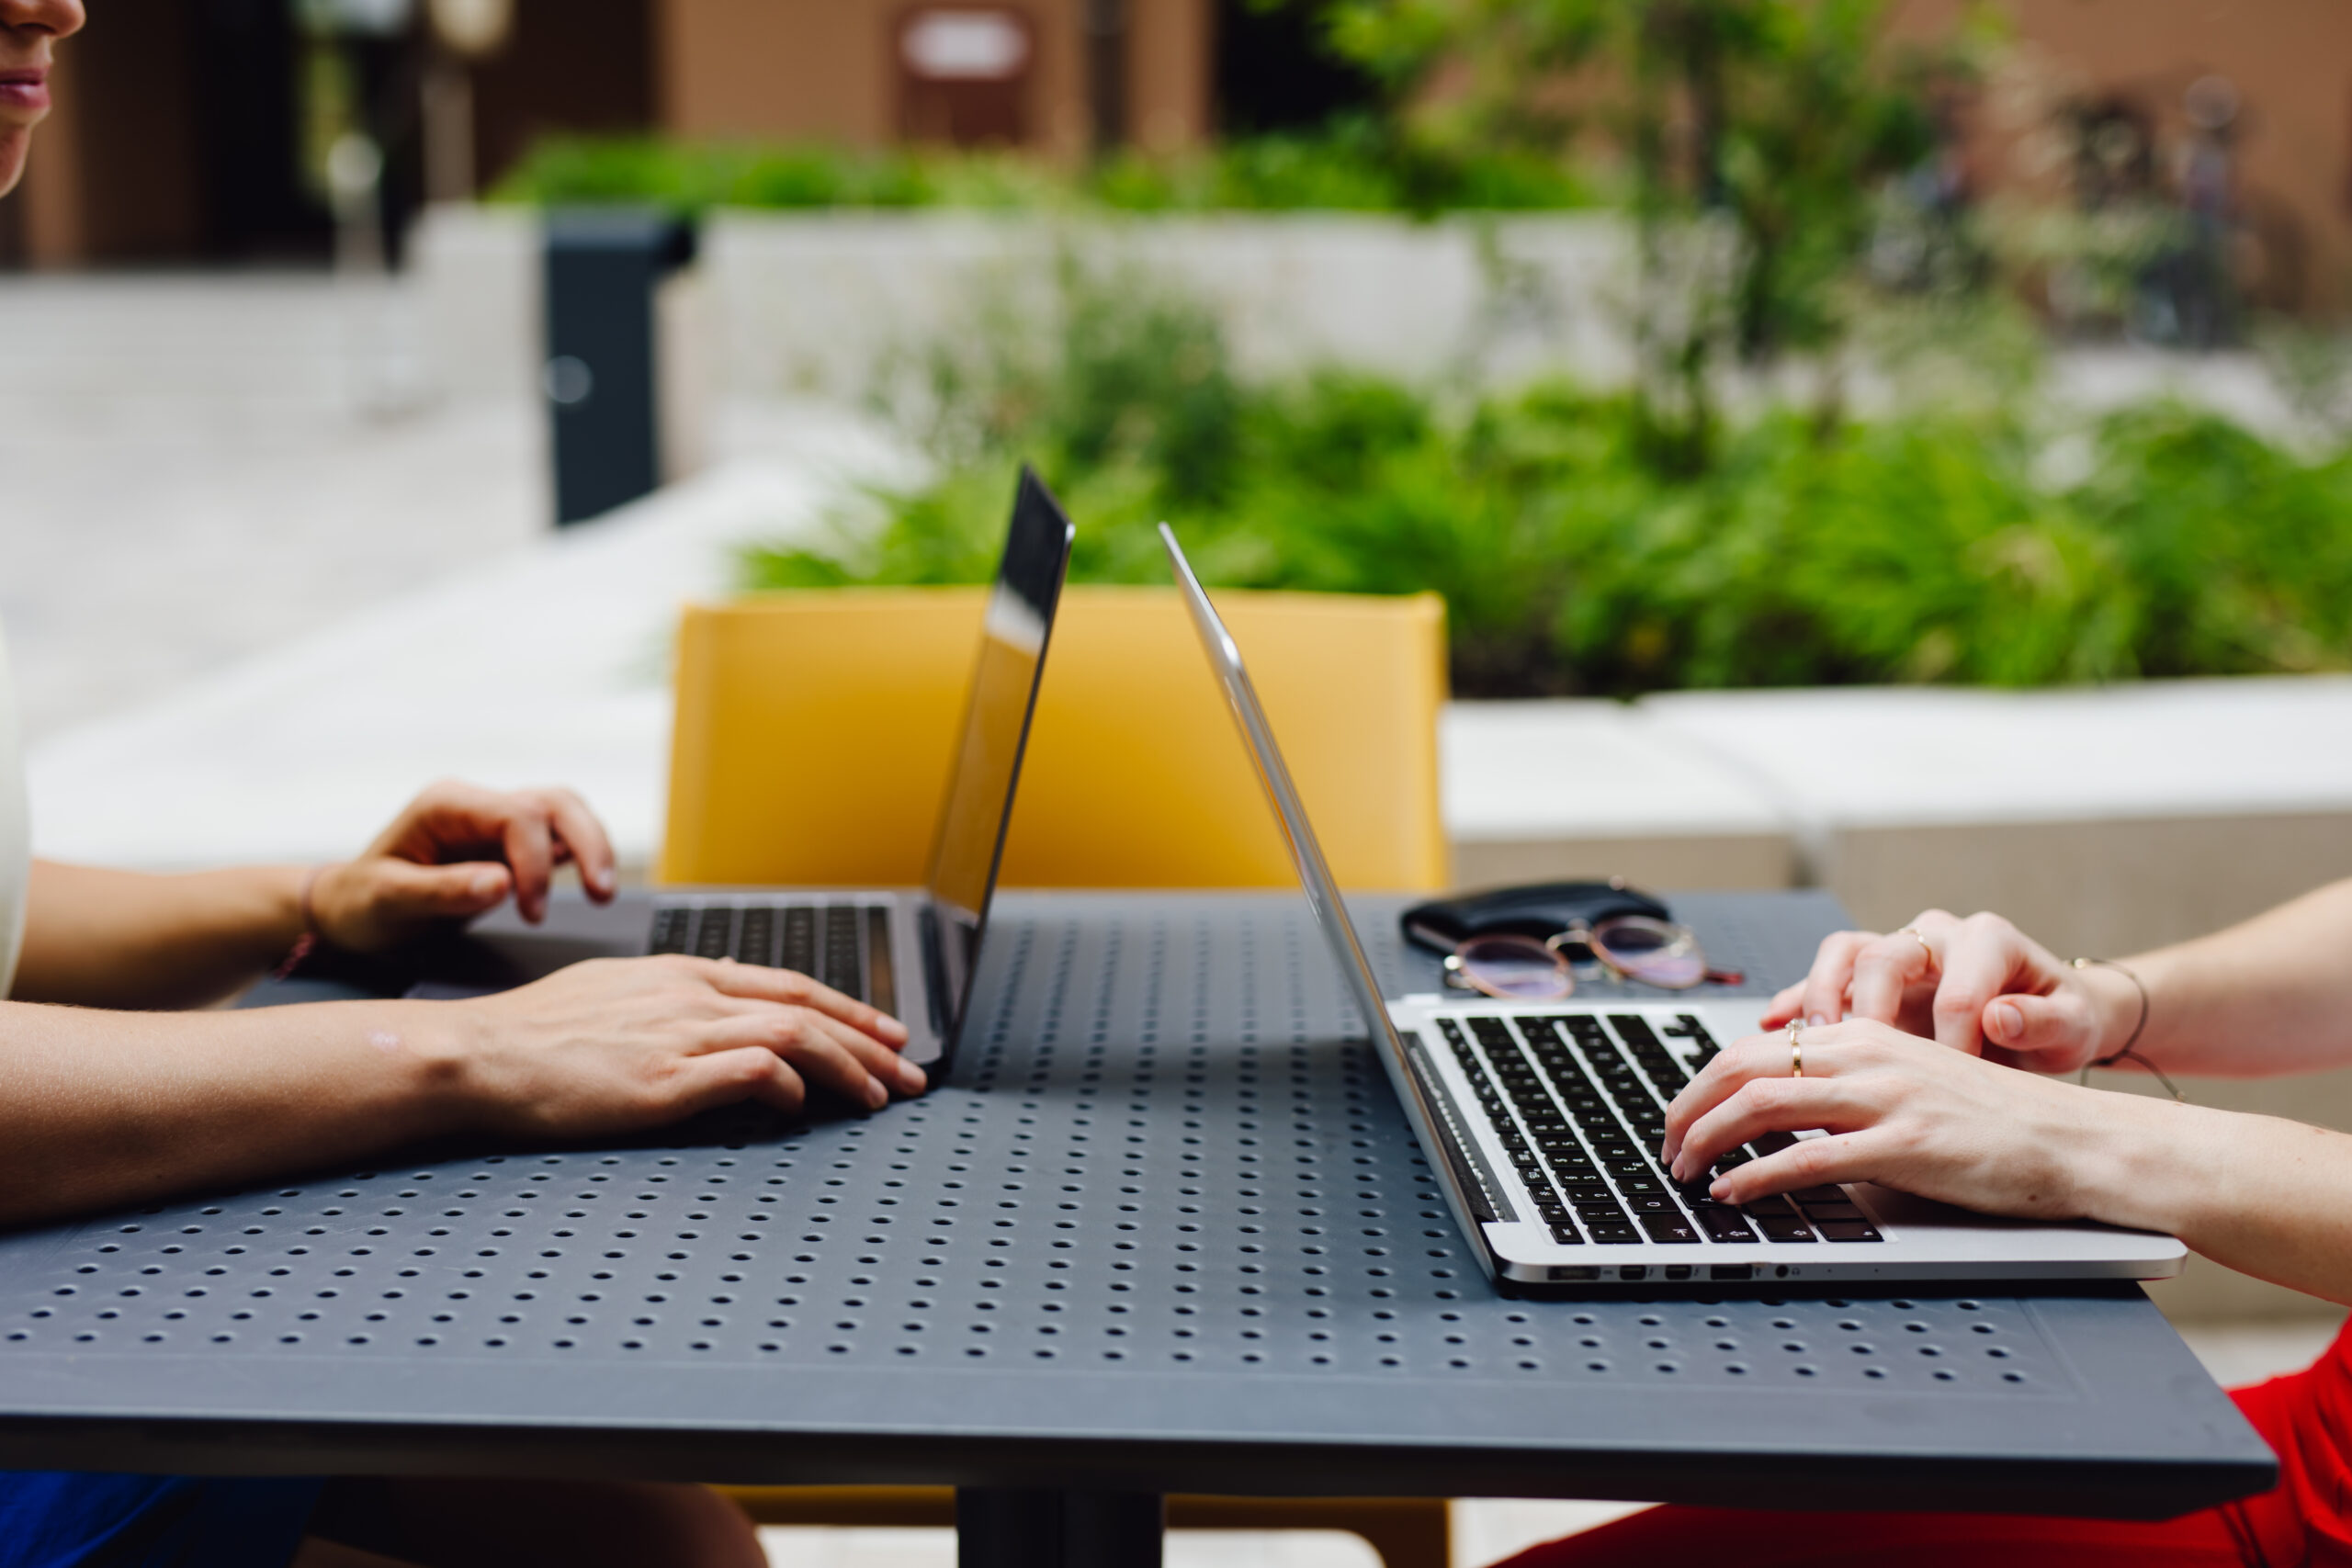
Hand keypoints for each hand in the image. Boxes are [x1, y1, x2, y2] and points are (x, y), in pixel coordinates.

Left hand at [312, 780, 617, 952]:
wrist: (349, 910)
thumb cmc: (361, 904)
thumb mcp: (389, 902)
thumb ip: (444, 891)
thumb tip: (503, 883)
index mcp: (447, 804)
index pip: (518, 816)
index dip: (535, 863)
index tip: (531, 913)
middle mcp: (477, 804)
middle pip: (554, 803)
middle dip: (587, 843)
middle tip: (601, 892)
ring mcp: (495, 822)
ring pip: (565, 812)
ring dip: (592, 845)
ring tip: (602, 890)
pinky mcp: (510, 845)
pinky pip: (559, 837)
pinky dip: (580, 855)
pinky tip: (588, 883)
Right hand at [447, 955, 924, 1137]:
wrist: (479, 1054)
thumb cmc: (534, 1035)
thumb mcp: (614, 994)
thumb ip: (672, 1002)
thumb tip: (717, 1020)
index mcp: (681, 974)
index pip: (788, 982)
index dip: (849, 1007)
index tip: (887, 1033)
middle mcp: (690, 995)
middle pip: (807, 1007)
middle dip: (869, 1042)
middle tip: (909, 1073)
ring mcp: (678, 1035)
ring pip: (794, 1034)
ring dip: (847, 1067)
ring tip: (877, 1097)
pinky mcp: (662, 1079)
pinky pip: (752, 1071)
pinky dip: (788, 1087)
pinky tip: (801, 1108)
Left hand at [1660, 1017, 2108, 1221]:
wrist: (2077, 1139)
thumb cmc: (1999, 1121)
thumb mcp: (1912, 1080)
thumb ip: (1850, 1084)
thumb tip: (1782, 1107)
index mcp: (1865, 1035)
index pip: (1755, 1047)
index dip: (1702, 1083)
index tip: (1679, 1115)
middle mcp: (1868, 1055)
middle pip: (1742, 1066)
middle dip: (1687, 1107)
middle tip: (1664, 1145)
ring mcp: (1885, 1098)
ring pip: (1763, 1103)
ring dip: (1707, 1139)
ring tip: (1683, 1169)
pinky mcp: (1906, 1145)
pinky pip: (1809, 1158)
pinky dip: (1757, 1176)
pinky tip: (1733, 1193)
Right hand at [1759, 908, 2138, 1072]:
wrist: (2049, 1017)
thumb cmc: (2062, 1020)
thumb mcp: (2073, 1026)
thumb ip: (2043, 1022)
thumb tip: (2001, 1017)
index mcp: (1986, 940)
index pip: (1957, 988)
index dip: (1952, 1040)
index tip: (1955, 1083)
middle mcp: (1935, 936)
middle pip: (1883, 954)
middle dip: (1870, 1010)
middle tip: (1867, 1058)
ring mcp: (1899, 953)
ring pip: (1843, 954)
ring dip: (1823, 997)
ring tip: (1812, 1042)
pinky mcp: (1872, 980)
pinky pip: (1825, 979)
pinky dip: (1797, 1000)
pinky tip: (1773, 1025)